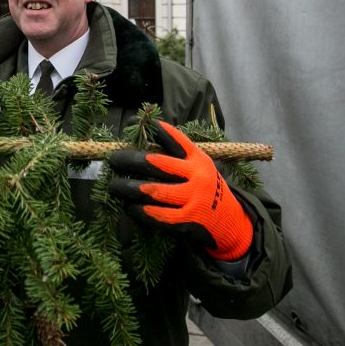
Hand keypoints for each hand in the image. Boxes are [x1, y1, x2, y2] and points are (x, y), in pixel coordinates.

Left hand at [106, 120, 252, 260]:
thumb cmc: (206, 190)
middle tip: (113, 160)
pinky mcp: (187, 221)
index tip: (132, 123)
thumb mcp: (199, 169)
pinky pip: (156, 214)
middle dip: (129, 160)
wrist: (231, 222)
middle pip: (156, 164)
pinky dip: (138, 210)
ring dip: (127, 188)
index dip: (152, 130)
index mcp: (199, 160)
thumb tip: (140, 143)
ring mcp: (193, 199)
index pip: (174, 140)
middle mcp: (197, 177)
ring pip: (152, 190)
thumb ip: (177, 158)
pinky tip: (128, 207)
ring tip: (114, 186)